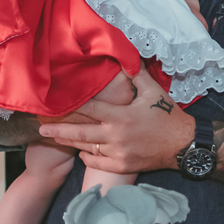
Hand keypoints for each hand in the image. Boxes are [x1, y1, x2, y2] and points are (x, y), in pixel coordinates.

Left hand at [39, 69, 194, 172]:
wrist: (182, 145)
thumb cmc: (168, 116)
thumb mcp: (154, 92)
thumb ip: (138, 75)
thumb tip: (127, 58)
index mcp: (121, 116)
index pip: (90, 109)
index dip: (72, 106)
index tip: (55, 104)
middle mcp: (116, 136)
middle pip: (81, 132)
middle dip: (59, 130)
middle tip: (41, 128)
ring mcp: (118, 153)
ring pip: (87, 147)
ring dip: (68, 143)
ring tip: (52, 138)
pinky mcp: (122, 165)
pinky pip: (98, 162)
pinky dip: (87, 157)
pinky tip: (80, 152)